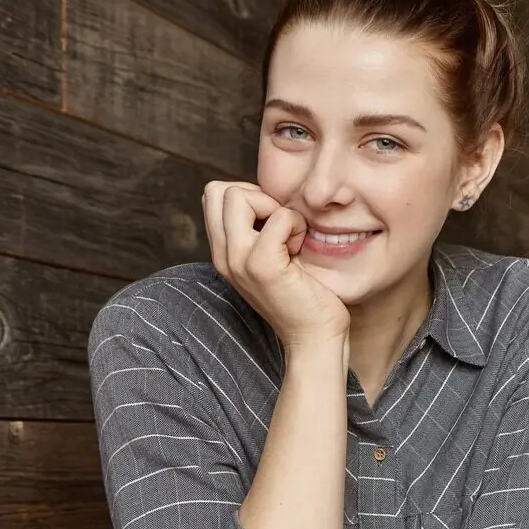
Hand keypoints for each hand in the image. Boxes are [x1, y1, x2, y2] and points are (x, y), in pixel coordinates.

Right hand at [201, 181, 348, 348]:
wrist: (315, 338)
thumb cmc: (304, 296)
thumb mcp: (273, 258)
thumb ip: (259, 230)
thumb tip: (267, 195)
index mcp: (224, 253)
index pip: (213, 196)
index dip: (248, 196)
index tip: (273, 223)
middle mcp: (224, 256)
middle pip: (217, 190)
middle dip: (256, 195)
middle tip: (281, 227)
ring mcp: (238, 261)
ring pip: (237, 195)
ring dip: (275, 209)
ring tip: (290, 239)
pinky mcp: (263, 266)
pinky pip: (279, 217)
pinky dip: (296, 224)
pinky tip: (301, 249)